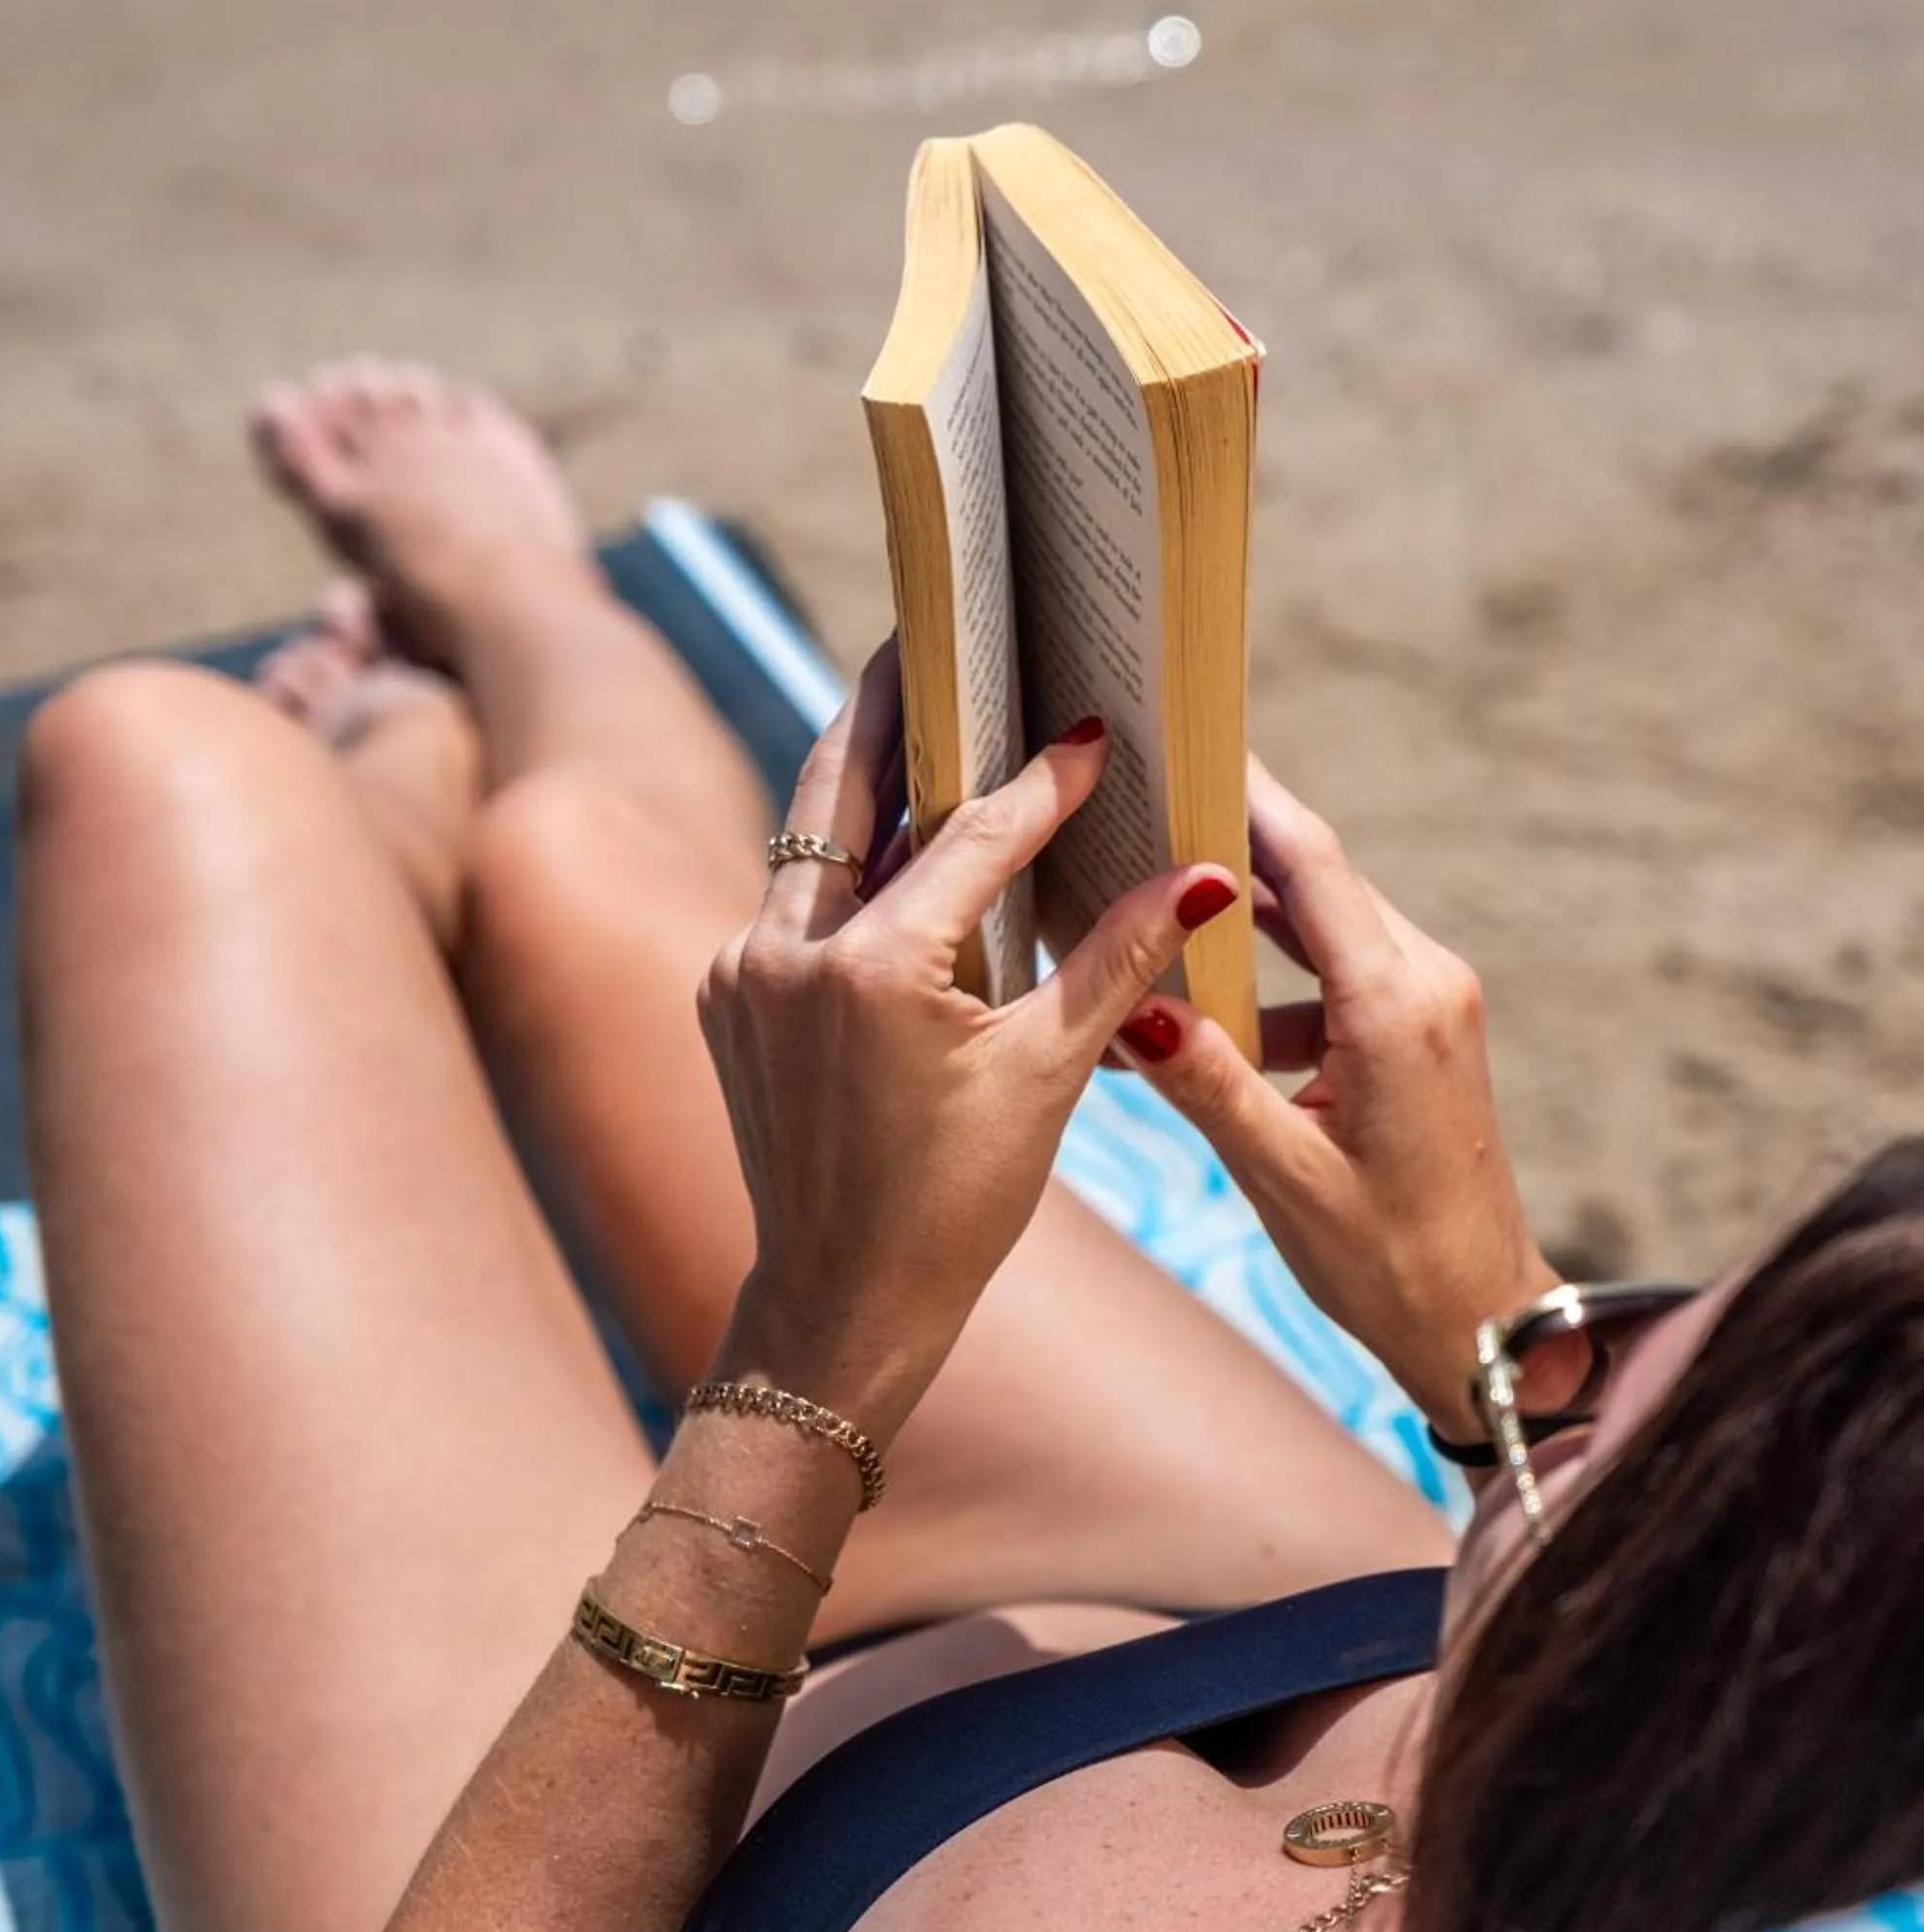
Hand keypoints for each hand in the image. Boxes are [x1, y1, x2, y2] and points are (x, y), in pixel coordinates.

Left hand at [697, 644, 1240, 1437]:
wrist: (841, 1303)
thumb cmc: (955, 1205)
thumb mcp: (1048, 1074)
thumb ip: (1118, 958)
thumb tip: (1204, 873)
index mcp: (872, 970)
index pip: (974, 835)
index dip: (1044, 778)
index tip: (1093, 726)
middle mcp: (785, 953)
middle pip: (840, 786)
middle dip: (891, 703)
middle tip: (931, 628)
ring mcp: (740, 972)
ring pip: (807, 839)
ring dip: (862, 777)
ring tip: (911, 708)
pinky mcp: (726, 995)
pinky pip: (791, 900)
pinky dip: (842, 862)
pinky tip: (887, 836)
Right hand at [1114, 757, 1554, 1435]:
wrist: (1480, 1325)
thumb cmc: (1390, 1263)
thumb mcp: (1282, 1176)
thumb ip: (1207, 1082)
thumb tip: (1134, 1005)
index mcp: (1397, 1006)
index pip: (1314, 864)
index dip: (1247, 795)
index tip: (1184, 737)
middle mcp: (1425, 984)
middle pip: (1317, 877)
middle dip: (1229, 841)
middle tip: (1141, 800)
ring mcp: (1429, 1006)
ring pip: (1322, 926)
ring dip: (1242, 920)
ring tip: (1148, 899)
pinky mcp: (1418, 1036)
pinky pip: (1333, 977)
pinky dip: (1268, 984)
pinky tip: (1197, 1021)